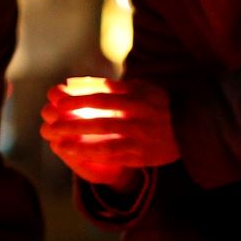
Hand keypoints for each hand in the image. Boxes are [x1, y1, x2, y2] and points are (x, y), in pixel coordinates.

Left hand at [40, 77, 179, 183]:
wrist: (192, 127)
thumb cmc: (160, 103)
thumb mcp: (142, 87)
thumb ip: (115, 86)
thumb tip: (85, 84)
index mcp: (135, 98)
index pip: (100, 99)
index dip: (76, 101)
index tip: (57, 103)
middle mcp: (136, 119)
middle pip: (97, 121)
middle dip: (69, 124)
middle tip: (48, 124)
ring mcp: (139, 138)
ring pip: (102, 141)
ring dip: (76, 142)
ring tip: (55, 141)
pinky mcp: (140, 155)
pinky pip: (112, 156)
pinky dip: (91, 155)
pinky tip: (74, 154)